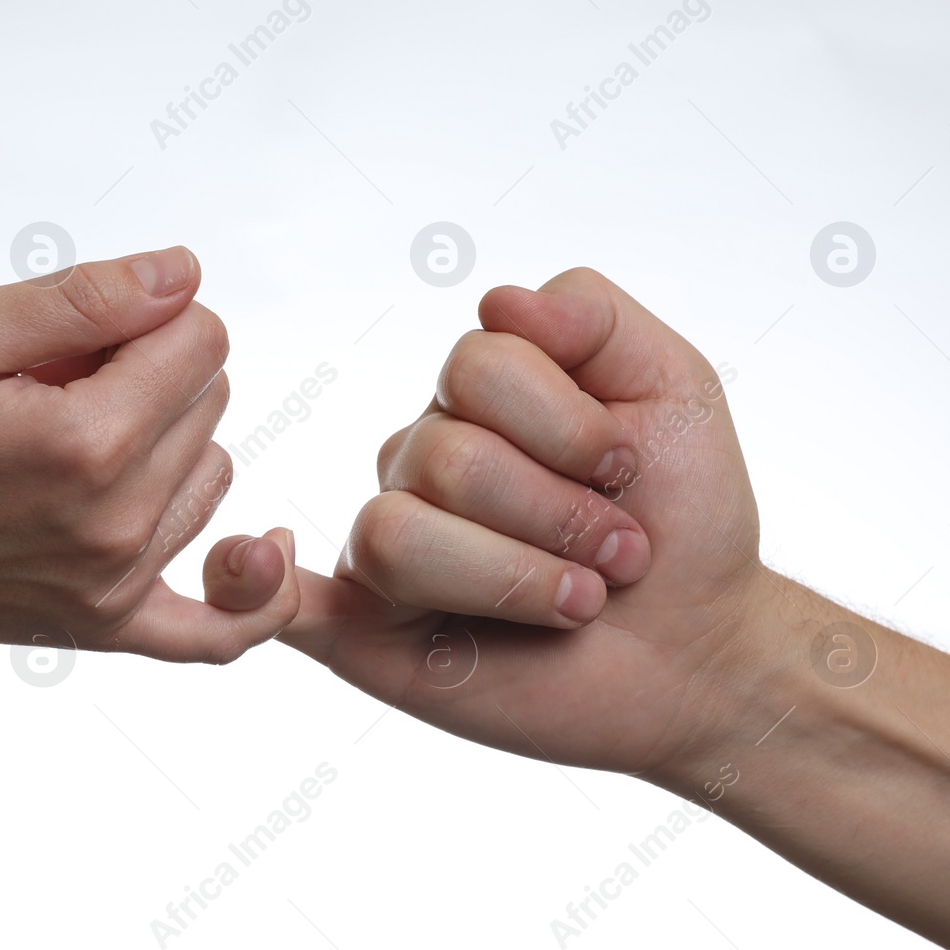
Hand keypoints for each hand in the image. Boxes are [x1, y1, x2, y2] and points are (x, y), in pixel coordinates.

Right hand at [0, 246, 295, 662]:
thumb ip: (86, 296)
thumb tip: (184, 276)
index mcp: (87, 442)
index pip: (204, 339)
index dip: (149, 316)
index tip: (82, 332)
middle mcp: (118, 523)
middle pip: (213, 399)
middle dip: (151, 372)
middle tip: (59, 388)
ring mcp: (119, 585)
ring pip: (215, 471)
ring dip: (168, 443)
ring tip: (74, 445)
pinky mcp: (110, 626)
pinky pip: (221, 628)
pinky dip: (251, 593)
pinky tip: (262, 551)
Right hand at [282, 267, 757, 773]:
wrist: (701, 651)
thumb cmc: (684, 518)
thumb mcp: (673, 386)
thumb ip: (591, 315)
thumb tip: (494, 298)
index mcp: (475, 401)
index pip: (478, 364)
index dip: (568, 426)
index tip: (630, 472)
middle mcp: (418, 465)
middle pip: (447, 455)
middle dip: (559, 514)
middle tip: (617, 556)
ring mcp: (386, 551)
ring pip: (397, 532)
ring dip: (514, 576)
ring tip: (576, 604)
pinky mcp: (365, 633)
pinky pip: (280, 602)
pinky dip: (248, 583)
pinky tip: (267, 567)